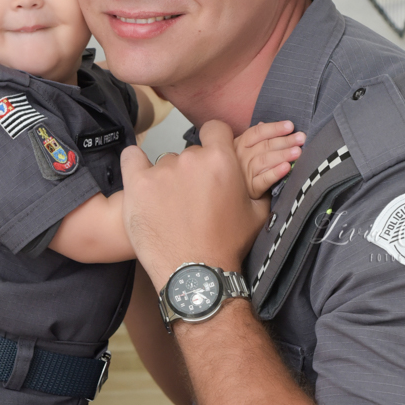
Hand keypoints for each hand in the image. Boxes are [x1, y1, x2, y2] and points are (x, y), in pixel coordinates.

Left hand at [121, 120, 269, 289]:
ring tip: (170, 209)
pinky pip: (131, 159)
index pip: (214, 129)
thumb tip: (273, 170)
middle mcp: (192, 159)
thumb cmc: (226, 247)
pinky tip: (140, 181)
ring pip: (163, 164)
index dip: (213, 140)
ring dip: (166, 179)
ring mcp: (162, 171)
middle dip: (191, 171)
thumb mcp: (257, 214)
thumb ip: (260, 185)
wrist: (196, 275)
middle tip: (192, 199)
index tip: (209, 157)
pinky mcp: (137, 184)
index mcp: (222, 160)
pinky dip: (134, 166)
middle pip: (188, 153)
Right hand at [234, 120, 304, 198]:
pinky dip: (275, 173)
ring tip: (297, 152)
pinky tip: (287, 167)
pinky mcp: (252, 189)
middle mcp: (241, 157)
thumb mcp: (246, 150)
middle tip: (301, 138)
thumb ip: (255, 138)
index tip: (291, 126)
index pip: (257, 132)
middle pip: (264, 146)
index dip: (274, 128)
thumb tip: (262, 123)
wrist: (236, 192)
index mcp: (240, 144)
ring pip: (264, 161)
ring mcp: (245, 173)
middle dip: (285, 141)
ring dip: (282, 155)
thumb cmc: (245, 166)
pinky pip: (264, 180)